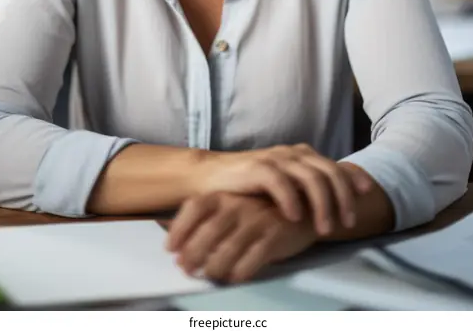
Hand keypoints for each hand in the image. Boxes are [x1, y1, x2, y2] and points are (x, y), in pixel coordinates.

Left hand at [166, 192, 317, 283]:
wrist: (303, 208)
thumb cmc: (260, 212)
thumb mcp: (233, 207)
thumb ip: (208, 220)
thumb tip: (173, 243)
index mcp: (226, 194)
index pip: (195, 206)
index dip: (179, 228)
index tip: (169, 249)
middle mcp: (239, 204)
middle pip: (209, 231)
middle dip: (193, 253)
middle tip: (186, 269)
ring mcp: (258, 219)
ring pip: (229, 248)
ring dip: (215, 267)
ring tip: (210, 275)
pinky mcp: (276, 235)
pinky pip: (253, 259)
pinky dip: (240, 272)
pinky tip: (234, 277)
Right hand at [194, 144, 371, 236]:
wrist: (212, 175)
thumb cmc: (251, 185)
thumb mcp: (284, 184)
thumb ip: (306, 189)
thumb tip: (336, 205)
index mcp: (302, 155)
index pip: (334, 164)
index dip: (353, 177)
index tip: (366, 194)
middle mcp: (293, 154)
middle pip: (328, 172)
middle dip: (342, 198)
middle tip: (348, 223)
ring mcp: (275, 159)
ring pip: (309, 178)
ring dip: (322, 204)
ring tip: (323, 229)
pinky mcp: (256, 168)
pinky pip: (280, 182)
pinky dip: (291, 199)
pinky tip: (295, 217)